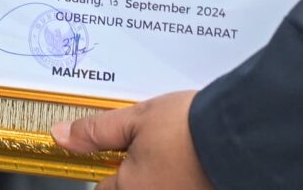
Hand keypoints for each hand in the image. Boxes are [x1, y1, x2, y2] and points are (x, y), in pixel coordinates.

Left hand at [55, 90, 212, 188]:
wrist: (240, 134)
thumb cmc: (190, 129)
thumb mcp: (135, 119)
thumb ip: (96, 132)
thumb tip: (63, 135)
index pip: (103, 187)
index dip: (106, 167)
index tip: (111, 153)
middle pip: (130, 187)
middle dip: (133, 171)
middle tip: (147, 147)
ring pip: (156, 185)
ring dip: (158, 172)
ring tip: (170, 149)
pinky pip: (178, 184)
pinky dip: (178, 174)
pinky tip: (187, 157)